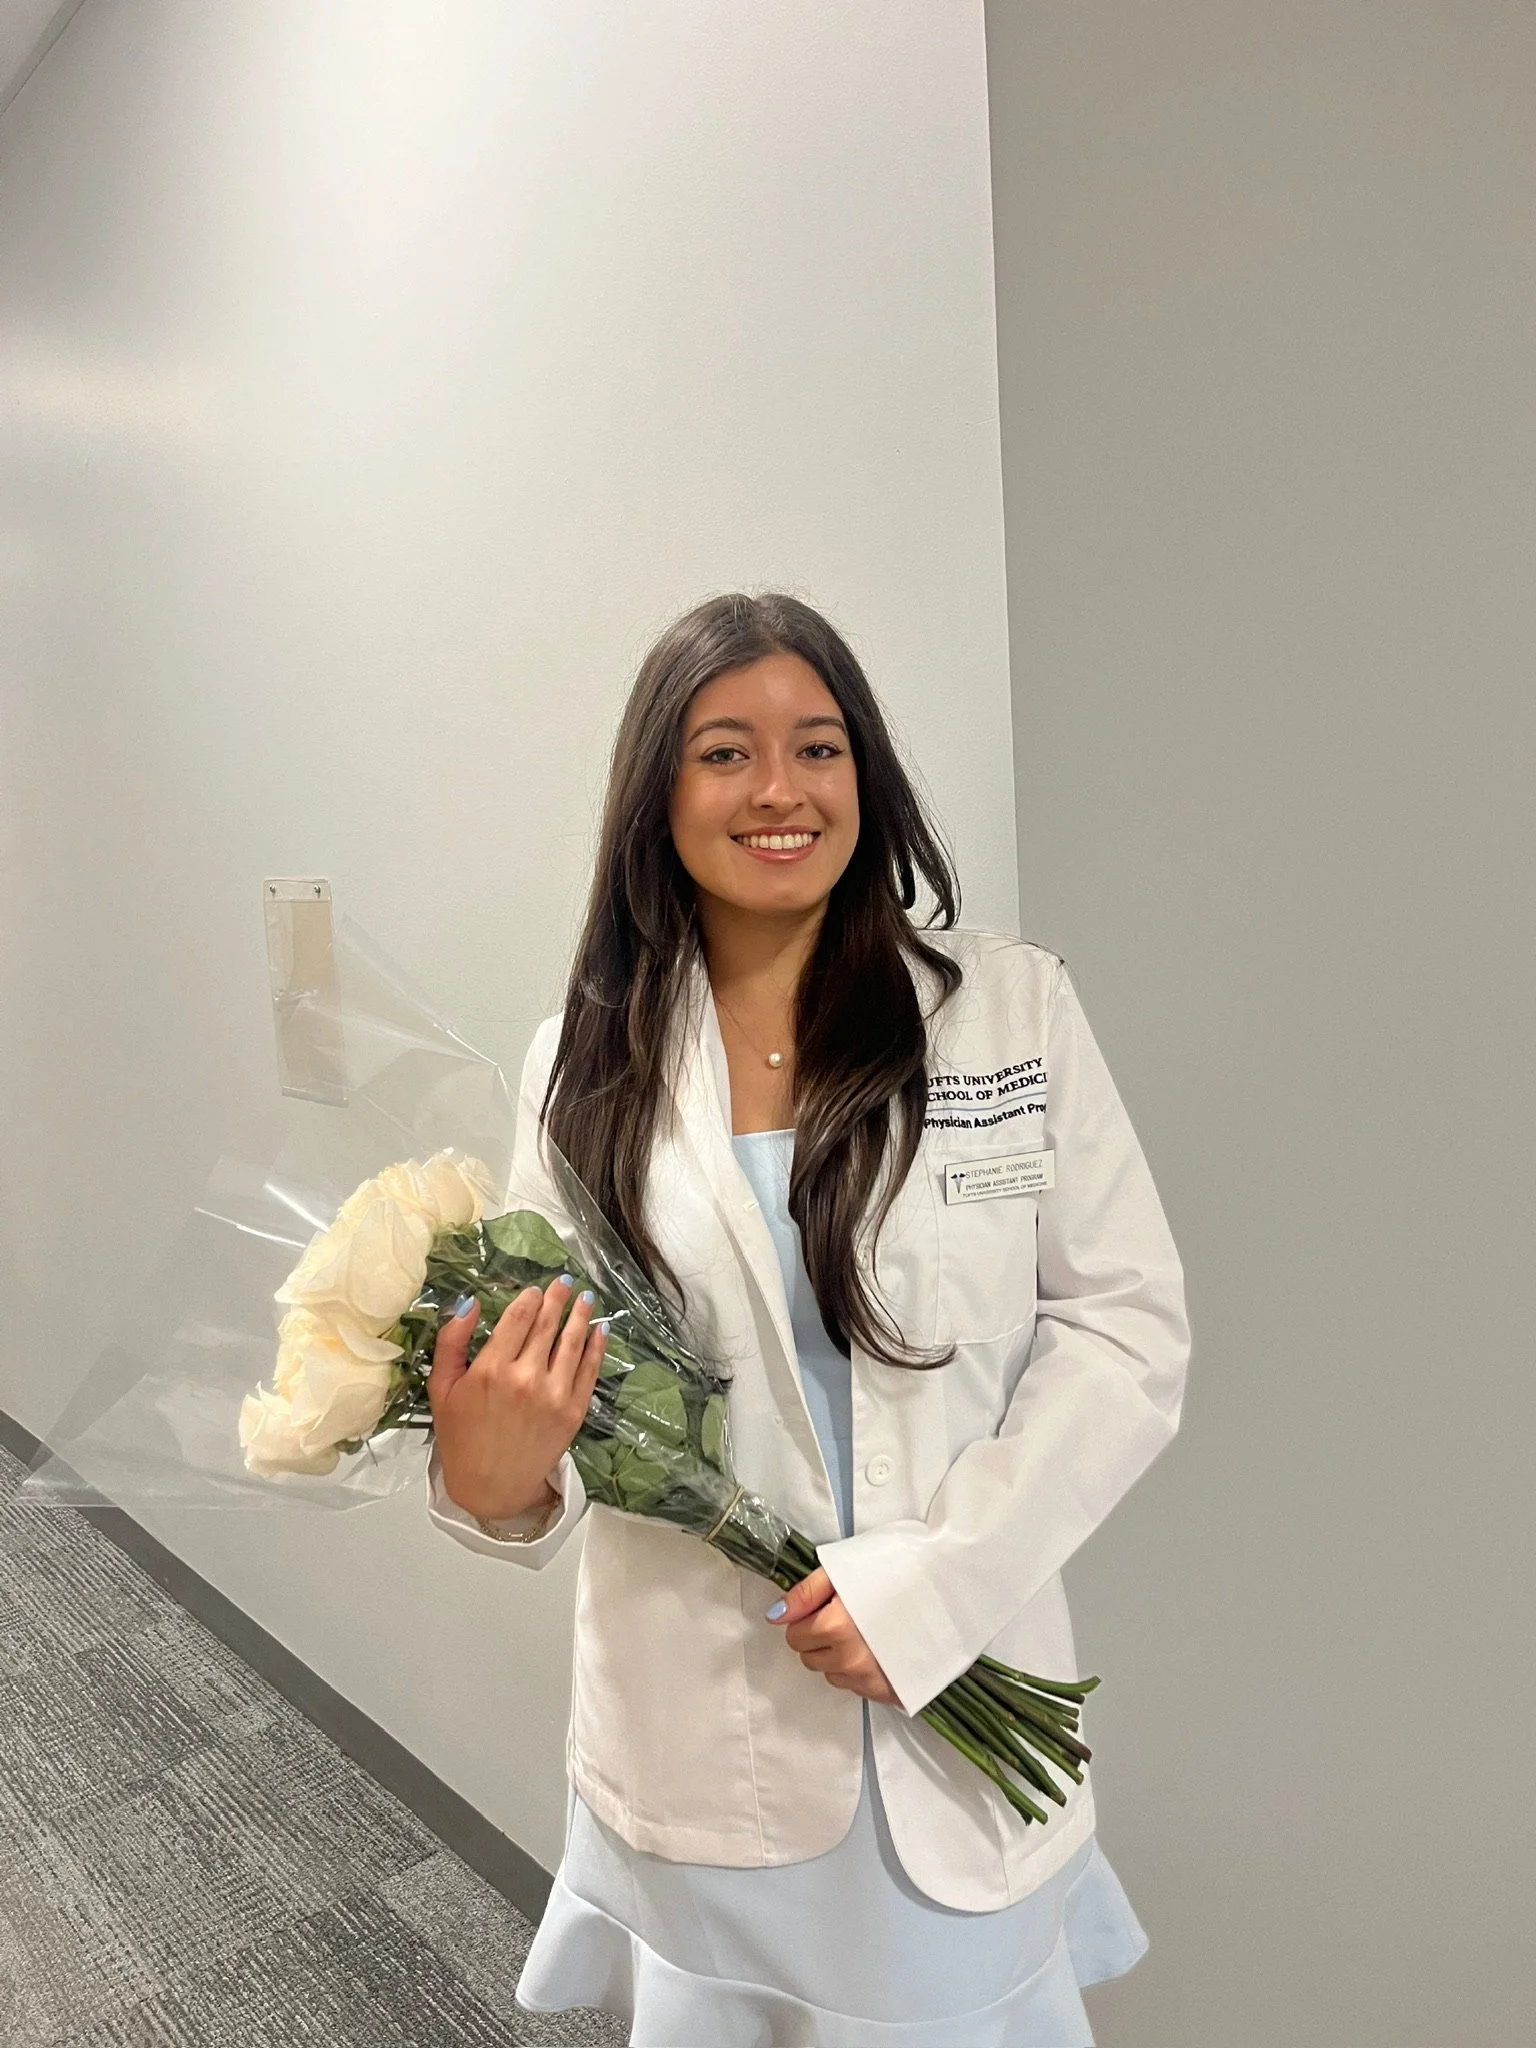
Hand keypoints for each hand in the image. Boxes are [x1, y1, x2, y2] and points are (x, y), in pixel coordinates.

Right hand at [427, 1276, 605, 1521]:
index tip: (536, 1289)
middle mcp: (525, 1378)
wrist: (490, 1486)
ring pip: (572, 1342)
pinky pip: (590, 1370)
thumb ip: (451, 1342)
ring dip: (581, 1315)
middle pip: (547, 1325)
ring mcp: (553, 1395)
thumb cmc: (461, 1437)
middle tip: (565, 1282)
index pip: (518, 1319)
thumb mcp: (441, 1388)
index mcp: (491, 1370)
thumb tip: (468, 1303)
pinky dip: (597, 1347)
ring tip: (586, 1298)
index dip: (530, 1299)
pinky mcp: (574, 1412)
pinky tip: (600, 1330)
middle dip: (557, 1299)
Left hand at [766, 1567, 900, 1705]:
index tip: (827, 1606)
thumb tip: (776, 1616)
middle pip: (810, 1658)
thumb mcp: (845, 1569)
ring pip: (833, 1674)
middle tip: (847, 1615)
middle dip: (820, 1638)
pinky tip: (878, 1648)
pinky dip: (860, 1671)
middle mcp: (850, 1660)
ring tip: (866, 1630)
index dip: (807, 1618)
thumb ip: (805, 1594)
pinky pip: (857, 1687)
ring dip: (839, 1656)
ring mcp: (871, 1680)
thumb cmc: (899, 1569)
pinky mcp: (890, 1692)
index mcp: (836, 1627)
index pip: (795, 1636)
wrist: (948, 1586)